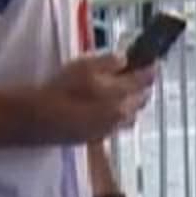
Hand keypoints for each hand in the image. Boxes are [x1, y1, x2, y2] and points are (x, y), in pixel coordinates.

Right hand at [35, 52, 155, 144]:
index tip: (154, 62)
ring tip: (128, 94)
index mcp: (121, 93)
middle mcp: (121, 113)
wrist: (41, 119)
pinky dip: (120, 116)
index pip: (144, 79)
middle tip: (142, 77)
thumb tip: (124, 59)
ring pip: (132, 115)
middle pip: (141, 100)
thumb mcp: (85, 65)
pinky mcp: (99, 137)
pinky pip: (118, 125)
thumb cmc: (61, 89)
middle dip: (144, 88)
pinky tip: (111, 110)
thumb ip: (109, 61)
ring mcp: (111, 128)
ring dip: (134, 104)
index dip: (151, 69)